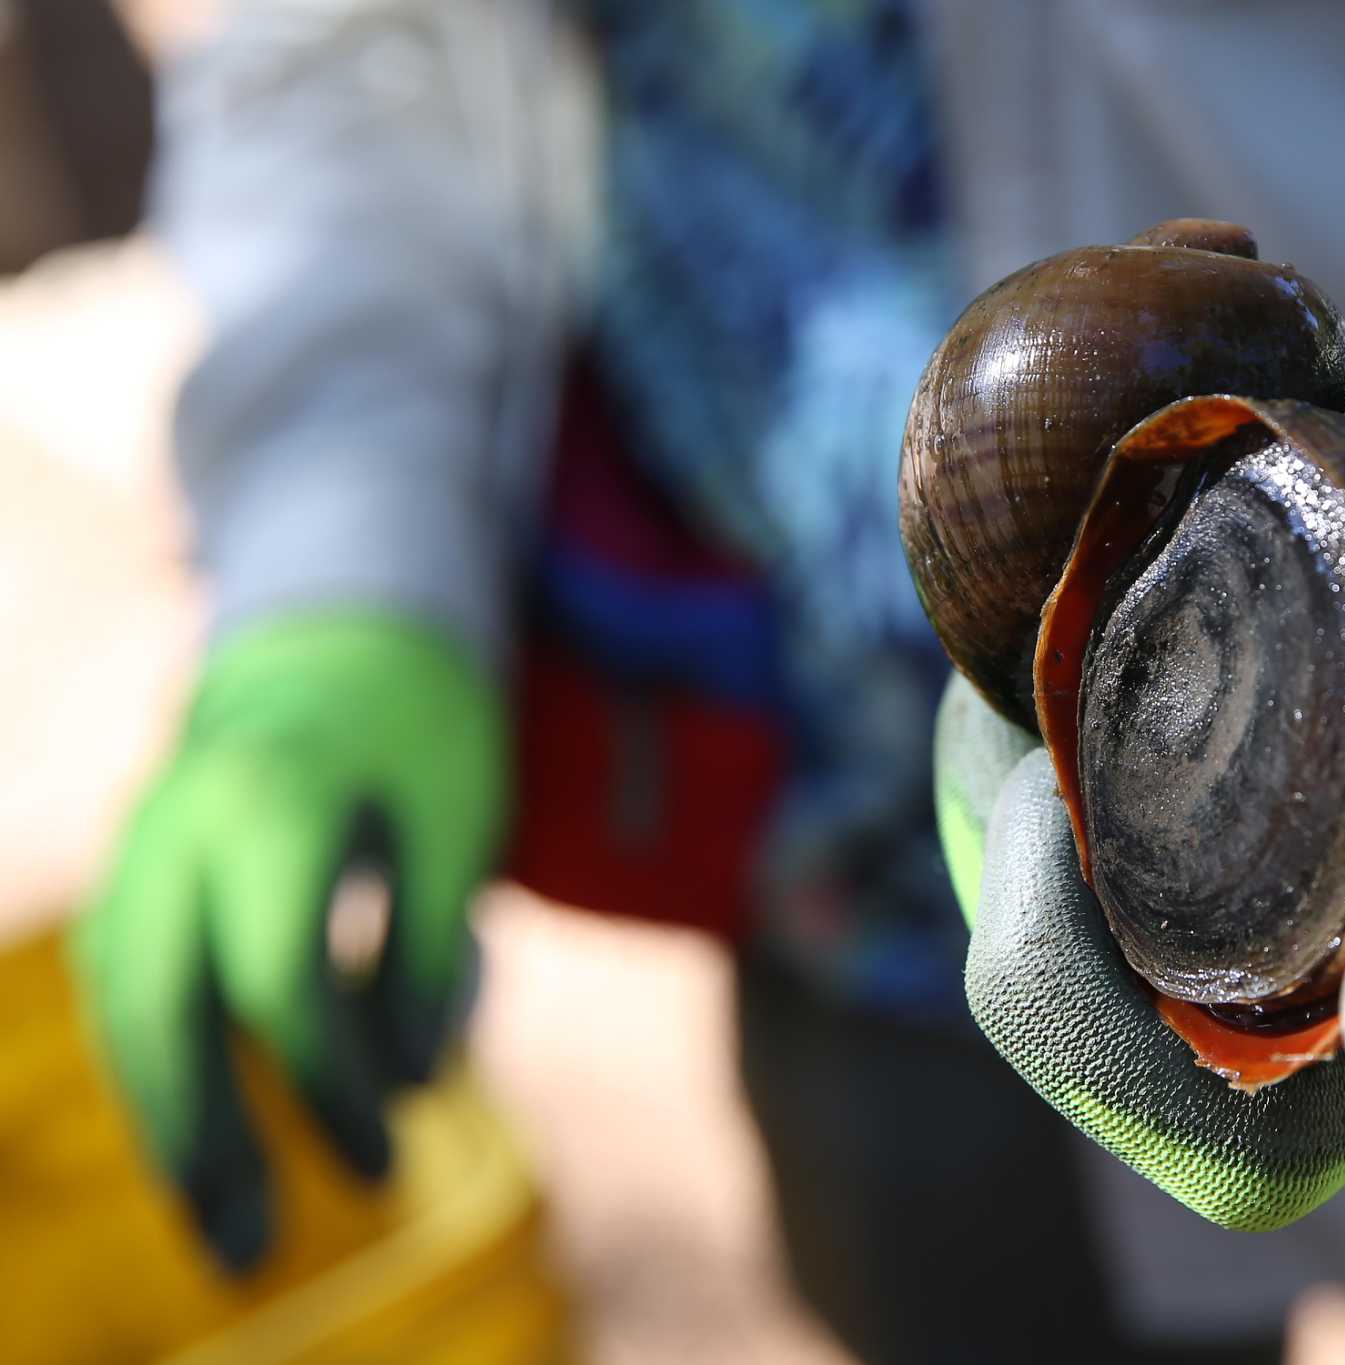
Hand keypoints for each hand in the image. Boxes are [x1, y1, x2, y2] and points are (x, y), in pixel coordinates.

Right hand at [75, 613, 505, 1268]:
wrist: (346, 626)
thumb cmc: (424, 723)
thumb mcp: (460, 821)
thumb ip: (431, 947)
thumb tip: (405, 1084)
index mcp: (275, 797)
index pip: (279, 976)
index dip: (325, 1083)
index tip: (382, 1162)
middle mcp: (180, 818)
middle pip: (159, 1002)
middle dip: (200, 1133)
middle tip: (246, 1252)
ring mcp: (140, 838)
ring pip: (119, 1000)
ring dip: (160, 1117)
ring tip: (219, 1229)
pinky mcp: (137, 865)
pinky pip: (121, 980)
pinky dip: (153, 1066)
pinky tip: (199, 1148)